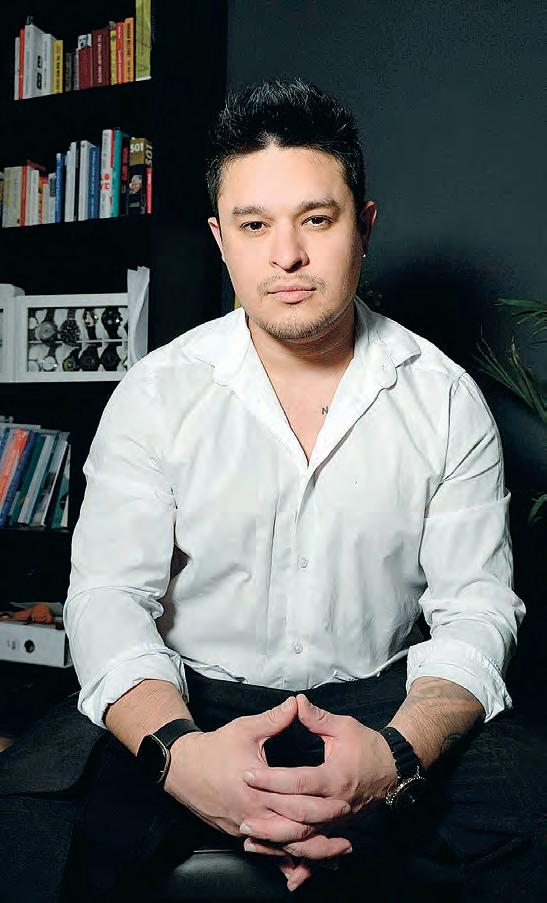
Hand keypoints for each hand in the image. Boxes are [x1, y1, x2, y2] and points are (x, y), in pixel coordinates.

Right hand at [164, 695, 350, 849]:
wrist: (182, 767)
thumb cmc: (214, 748)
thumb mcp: (246, 729)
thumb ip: (275, 719)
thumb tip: (297, 704)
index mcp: (258, 789)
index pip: (297, 803)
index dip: (323, 807)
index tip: (345, 805)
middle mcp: (253, 814)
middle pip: (294, 833)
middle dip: (323, 838)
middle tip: (348, 840)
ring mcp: (244, 827)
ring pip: (281, 849)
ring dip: (308, 855)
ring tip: (334, 858)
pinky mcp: (237, 834)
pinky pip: (265, 851)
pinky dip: (284, 860)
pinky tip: (299, 868)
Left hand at [239, 693, 397, 889]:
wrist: (392, 769)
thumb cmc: (366, 745)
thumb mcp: (343, 727)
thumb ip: (317, 718)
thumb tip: (295, 702)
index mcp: (335, 777)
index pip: (297, 781)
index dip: (271, 779)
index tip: (248, 774)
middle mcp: (337, 804)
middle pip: (298, 815)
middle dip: (268, 815)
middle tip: (243, 815)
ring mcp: (339, 821)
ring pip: (305, 838)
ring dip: (278, 841)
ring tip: (251, 840)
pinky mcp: (338, 830)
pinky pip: (319, 850)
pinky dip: (303, 862)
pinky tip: (287, 874)